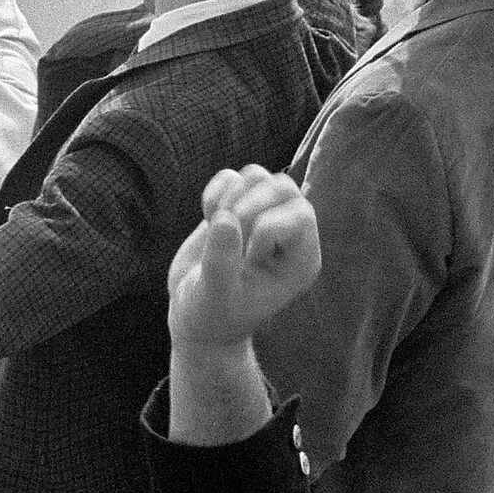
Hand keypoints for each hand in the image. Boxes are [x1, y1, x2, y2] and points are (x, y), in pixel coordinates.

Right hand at [168, 168, 319, 350]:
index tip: (244, 260)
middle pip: (283, 187)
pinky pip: (234, 177)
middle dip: (247, 204)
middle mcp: (289, 236)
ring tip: (215, 225)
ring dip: (230, 196)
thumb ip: (221, 263)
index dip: (265, 228)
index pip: (299, 216)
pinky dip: (215, 191)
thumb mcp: (215, 298)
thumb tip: (225, 218)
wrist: (194, 313)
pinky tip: (207, 218)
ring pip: (259, 177)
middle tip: (223, 233)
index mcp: (300, 261)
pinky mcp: (238, 208)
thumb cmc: (211, 315)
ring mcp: (264, 217)